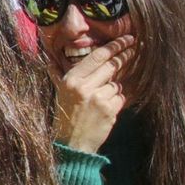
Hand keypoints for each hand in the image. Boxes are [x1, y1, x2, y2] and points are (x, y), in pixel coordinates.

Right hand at [53, 35, 135, 152]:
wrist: (71, 145)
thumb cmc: (65, 117)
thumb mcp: (59, 94)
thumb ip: (58, 76)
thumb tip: (49, 62)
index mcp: (71, 80)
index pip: (97, 56)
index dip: (115, 45)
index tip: (127, 39)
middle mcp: (84, 87)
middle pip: (112, 65)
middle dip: (125, 56)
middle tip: (134, 49)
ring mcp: (98, 98)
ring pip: (116, 84)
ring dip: (114, 89)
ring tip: (101, 100)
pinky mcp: (110, 110)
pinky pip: (120, 98)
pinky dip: (116, 102)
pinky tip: (105, 110)